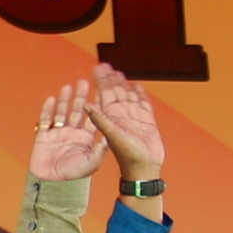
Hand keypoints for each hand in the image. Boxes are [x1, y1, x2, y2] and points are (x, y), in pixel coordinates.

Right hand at [26, 76, 104, 182]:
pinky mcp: (44, 137)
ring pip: (62, 112)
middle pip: (77, 111)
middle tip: (84, 82)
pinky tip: (52, 99)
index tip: (100, 89)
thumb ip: (100, 147)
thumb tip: (109, 135)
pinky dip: (48, 110)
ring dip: (65, 99)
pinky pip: (46, 121)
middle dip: (81, 97)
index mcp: (86, 138)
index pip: (92, 117)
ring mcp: (58, 134)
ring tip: (68, 87)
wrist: (52, 184)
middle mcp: (73, 133)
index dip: (95, 103)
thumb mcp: (92, 162)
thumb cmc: (74, 176)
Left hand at [87, 63, 166, 183]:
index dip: (100, 81)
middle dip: (110, 79)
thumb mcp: (111, 136)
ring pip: (128, 96)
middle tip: (105, 65)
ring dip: (123, 84)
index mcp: (110, 117)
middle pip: (115, 93)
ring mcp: (133, 118)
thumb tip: (86, 104)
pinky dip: (140, 95)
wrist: (144, 168)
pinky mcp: (146, 121)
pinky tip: (137, 87)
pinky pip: (142, 105)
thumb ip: (100, 120)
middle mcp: (120, 116)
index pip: (104, 94)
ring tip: (119, 73)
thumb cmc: (126, 156)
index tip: (96, 68)